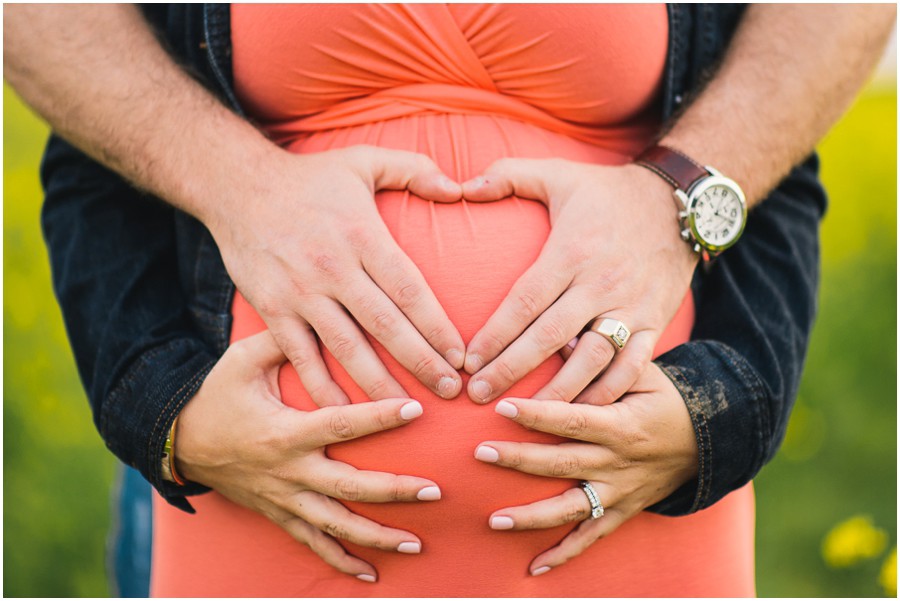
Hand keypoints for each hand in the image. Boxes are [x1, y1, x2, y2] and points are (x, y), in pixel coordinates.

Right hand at [176, 330, 441, 581]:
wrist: (179, 441)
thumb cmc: (217, 395)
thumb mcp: (243, 361)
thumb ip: (284, 341)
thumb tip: (323, 320)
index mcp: (284, 431)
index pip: (341, 425)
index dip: (380, 417)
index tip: (417, 409)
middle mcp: (288, 472)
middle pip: (348, 487)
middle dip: (394, 491)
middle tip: (434, 491)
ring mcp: (284, 499)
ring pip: (335, 526)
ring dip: (377, 536)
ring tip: (416, 543)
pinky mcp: (279, 514)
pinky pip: (312, 544)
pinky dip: (341, 562)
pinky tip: (372, 574)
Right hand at [205, 145, 465, 406]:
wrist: (236, 185)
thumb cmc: (310, 177)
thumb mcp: (364, 160)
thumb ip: (414, 169)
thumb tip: (458, 187)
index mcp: (362, 234)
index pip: (409, 290)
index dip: (438, 327)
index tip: (461, 356)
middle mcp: (333, 267)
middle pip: (386, 325)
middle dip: (421, 362)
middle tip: (450, 392)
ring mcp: (300, 291)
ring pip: (346, 347)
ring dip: (379, 383)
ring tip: (408, 411)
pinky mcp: (272, 308)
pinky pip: (301, 355)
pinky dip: (321, 385)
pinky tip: (345, 411)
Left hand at [461, 159, 697, 404]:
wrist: (677, 202)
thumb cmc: (606, 191)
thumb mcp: (558, 173)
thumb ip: (508, 175)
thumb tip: (463, 185)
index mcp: (572, 251)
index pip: (526, 301)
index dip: (495, 334)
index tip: (468, 360)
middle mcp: (601, 283)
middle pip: (549, 336)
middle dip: (511, 370)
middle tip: (478, 395)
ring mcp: (631, 306)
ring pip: (591, 359)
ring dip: (558, 391)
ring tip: (524, 416)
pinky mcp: (654, 321)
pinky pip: (633, 365)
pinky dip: (609, 391)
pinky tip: (581, 413)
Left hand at [473, 363, 697, 574]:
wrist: (706, 442)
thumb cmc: (665, 400)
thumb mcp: (643, 373)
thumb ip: (601, 359)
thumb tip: (560, 338)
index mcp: (621, 425)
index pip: (573, 419)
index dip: (537, 415)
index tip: (502, 407)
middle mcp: (617, 463)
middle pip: (562, 463)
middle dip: (519, 460)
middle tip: (480, 453)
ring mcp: (618, 492)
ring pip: (571, 508)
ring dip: (531, 516)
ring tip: (493, 520)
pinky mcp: (621, 512)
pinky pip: (591, 537)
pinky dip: (563, 554)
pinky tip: (533, 567)